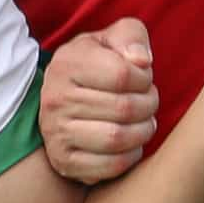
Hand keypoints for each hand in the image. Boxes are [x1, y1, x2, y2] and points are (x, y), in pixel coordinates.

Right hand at [43, 19, 159, 182]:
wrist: (67, 97)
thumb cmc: (98, 65)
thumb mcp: (112, 39)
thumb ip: (131, 36)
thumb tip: (141, 62)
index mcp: (66, 63)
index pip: (123, 75)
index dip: (145, 78)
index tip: (144, 79)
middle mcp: (55, 99)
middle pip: (124, 108)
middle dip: (149, 105)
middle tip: (149, 102)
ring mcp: (55, 133)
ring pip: (117, 139)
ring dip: (143, 132)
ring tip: (145, 121)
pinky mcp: (63, 161)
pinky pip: (110, 166)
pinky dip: (131, 156)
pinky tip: (131, 143)